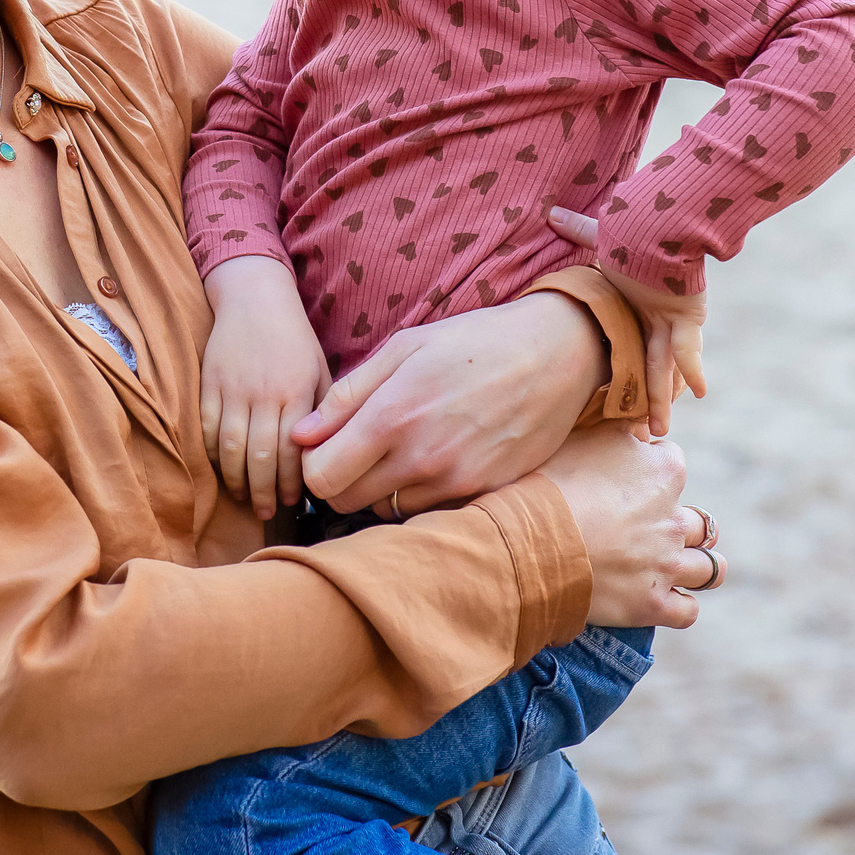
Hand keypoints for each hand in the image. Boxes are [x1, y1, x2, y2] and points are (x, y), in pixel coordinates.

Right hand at [198, 256, 331, 520]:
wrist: (255, 298)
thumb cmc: (294, 339)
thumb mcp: (319, 369)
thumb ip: (323, 410)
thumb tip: (324, 455)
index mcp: (296, 390)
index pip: (291, 450)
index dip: (290, 482)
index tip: (294, 501)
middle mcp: (263, 392)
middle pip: (259, 456)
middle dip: (262, 491)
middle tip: (267, 512)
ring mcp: (232, 389)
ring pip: (229, 448)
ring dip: (236, 480)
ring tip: (244, 498)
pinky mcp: (208, 384)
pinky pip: (206, 429)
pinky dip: (213, 455)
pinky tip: (224, 470)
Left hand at [290, 290, 606, 517]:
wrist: (554, 356)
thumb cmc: (472, 343)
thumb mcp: (403, 347)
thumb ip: (347, 394)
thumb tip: (300, 435)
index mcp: (392, 416)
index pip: (319, 477)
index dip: (313, 464)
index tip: (326, 447)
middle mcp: (420, 458)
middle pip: (346, 502)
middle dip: (340, 481)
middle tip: (358, 451)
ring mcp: (454, 482)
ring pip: (386, 511)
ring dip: (382, 489)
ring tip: (403, 450)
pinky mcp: (482, 495)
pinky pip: (428, 511)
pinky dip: (420, 494)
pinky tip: (435, 459)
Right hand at [537, 424, 718, 627]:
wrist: (530, 539)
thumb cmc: (549, 482)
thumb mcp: (583, 437)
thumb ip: (618, 429)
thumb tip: (638, 427)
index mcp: (665, 470)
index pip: (673, 462)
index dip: (651, 471)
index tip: (628, 481)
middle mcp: (675, 518)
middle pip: (698, 520)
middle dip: (679, 524)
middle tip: (648, 529)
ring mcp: (668, 564)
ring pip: (709, 568)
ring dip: (697, 567)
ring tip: (675, 567)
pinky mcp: (653, 604)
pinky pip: (688, 612)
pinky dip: (679, 607)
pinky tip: (663, 600)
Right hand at [546, 207, 707, 436]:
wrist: (657, 221)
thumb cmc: (632, 228)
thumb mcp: (600, 235)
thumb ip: (578, 229)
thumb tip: (550, 212)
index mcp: (634, 307)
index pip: (631, 347)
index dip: (628, 372)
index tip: (622, 401)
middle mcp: (652, 320)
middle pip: (648, 366)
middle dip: (648, 398)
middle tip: (646, 431)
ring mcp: (669, 321)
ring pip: (663, 367)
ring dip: (662, 397)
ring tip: (660, 431)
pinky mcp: (685, 316)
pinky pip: (686, 349)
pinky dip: (691, 368)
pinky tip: (700, 390)